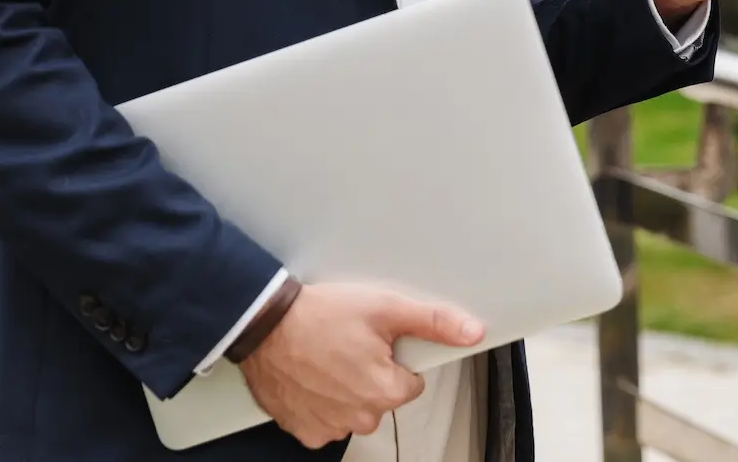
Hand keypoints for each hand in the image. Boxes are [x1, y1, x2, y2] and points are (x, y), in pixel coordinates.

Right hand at [238, 282, 483, 447]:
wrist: (265, 325)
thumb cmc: (321, 314)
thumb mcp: (385, 307)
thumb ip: (433, 321)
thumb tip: (472, 331)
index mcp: (385, 391)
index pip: (410, 383)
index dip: (394, 359)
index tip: (374, 342)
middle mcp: (360, 418)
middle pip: (382, 399)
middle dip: (370, 375)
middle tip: (348, 346)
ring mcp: (330, 427)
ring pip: (354, 411)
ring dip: (345, 391)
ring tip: (326, 358)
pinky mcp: (304, 430)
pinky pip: (326, 422)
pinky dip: (321, 404)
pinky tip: (311, 378)